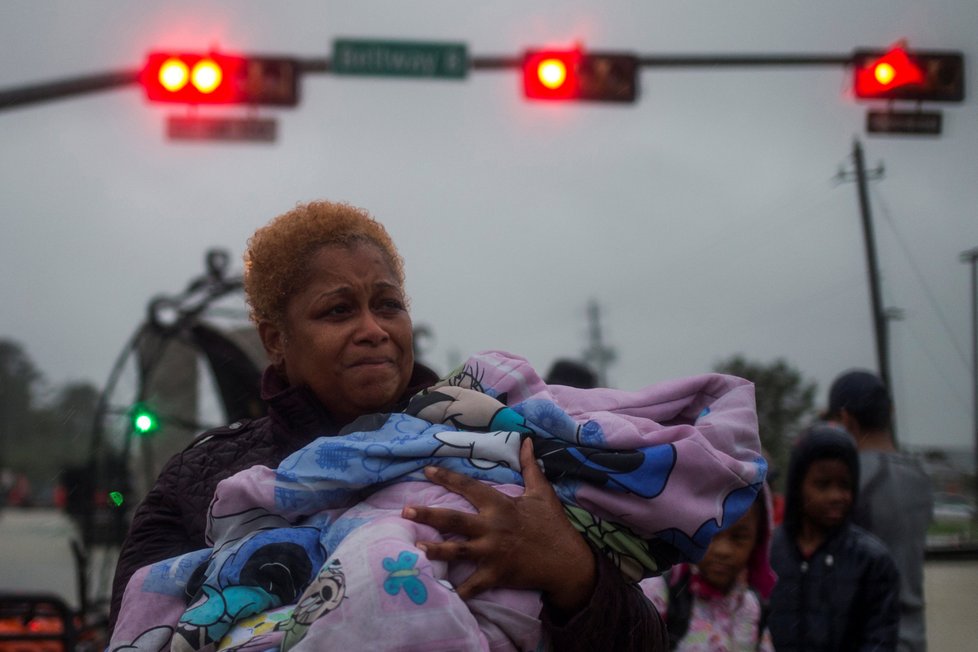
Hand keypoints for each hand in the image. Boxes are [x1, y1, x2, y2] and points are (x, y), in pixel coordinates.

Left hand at [402, 438, 596, 612]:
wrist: (567, 562)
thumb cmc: (552, 525)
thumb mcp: (542, 492)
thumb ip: (529, 466)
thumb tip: (526, 440)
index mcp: (500, 506)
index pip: (469, 487)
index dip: (447, 477)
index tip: (427, 470)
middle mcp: (492, 528)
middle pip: (454, 520)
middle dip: (428, 515)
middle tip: (405, 511)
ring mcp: (492, 553)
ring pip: (457, 551)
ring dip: (435, 549)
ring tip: (416, 547)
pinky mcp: (496, 575)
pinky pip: (473, 586)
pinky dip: (458, 591)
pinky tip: (441, 593)